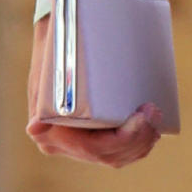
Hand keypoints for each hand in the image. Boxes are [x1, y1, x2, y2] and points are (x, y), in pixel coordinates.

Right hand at [26, 13, 163, 165]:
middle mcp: (63, 144)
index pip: (92, 147)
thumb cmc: (54, 47)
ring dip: (141, 143)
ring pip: (116, 157)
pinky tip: (152, 132)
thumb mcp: (48, 64)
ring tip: (156, 118)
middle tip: (154, 112)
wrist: (56, 34)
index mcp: (51, 133)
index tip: (141, 117)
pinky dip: (137, 144)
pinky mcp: (93, 134)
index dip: (121, 139)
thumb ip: (45, 91)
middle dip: (138, 138)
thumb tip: (35, 127)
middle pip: (108, 155)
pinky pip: (118, 151)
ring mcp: (79, 142)